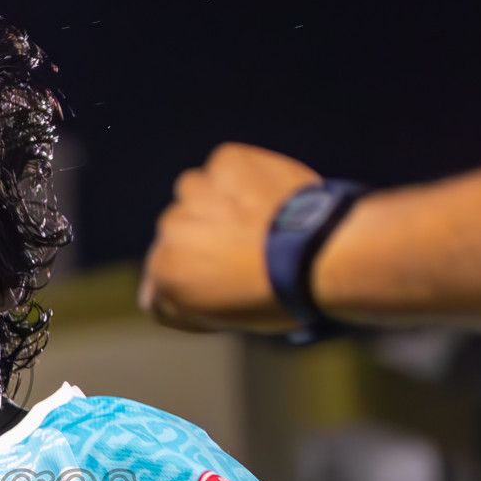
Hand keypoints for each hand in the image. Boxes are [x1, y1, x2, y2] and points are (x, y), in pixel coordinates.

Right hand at [140, 143, 320, 331]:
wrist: (320, 257)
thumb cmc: (276, 297)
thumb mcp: (222, 318)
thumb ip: (185, 303)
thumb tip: (165, 295)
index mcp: (164, 273)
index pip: (160, 278)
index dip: (193, 280)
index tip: (223, 282)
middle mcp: (170, 227)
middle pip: (179, 230)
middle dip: (203, 238)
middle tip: (245, 250)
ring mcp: (197, 190)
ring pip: (197, 193)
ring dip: (218, 204)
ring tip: (257, 220)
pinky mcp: (227, 162)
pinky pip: (227, 169)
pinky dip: (243, 180)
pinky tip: (268, 197)